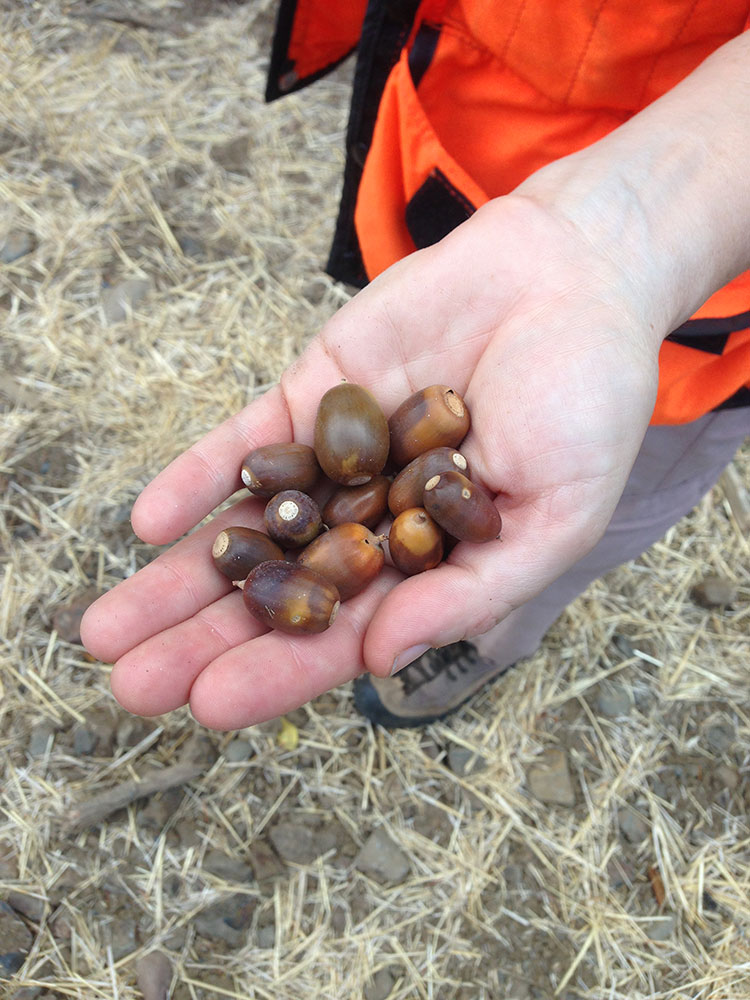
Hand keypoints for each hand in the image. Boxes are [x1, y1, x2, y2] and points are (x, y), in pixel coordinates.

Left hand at [81, 192, 662, 729]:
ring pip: (248, 527)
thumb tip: (380, 662)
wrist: (572, 279)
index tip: (210, 705)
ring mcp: (338, 456)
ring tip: (109, 625)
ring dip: (180, 576)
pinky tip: (150, 522)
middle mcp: (373, 518)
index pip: (345, 632)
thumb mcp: (554, 518)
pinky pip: (249, 441)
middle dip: (204, 638)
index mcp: (431, 564)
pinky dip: (202, 479)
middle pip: (277, 590)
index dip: (279, 671)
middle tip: (132, 684)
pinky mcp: (315, 391)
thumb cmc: (586, 404)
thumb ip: (469, 592)